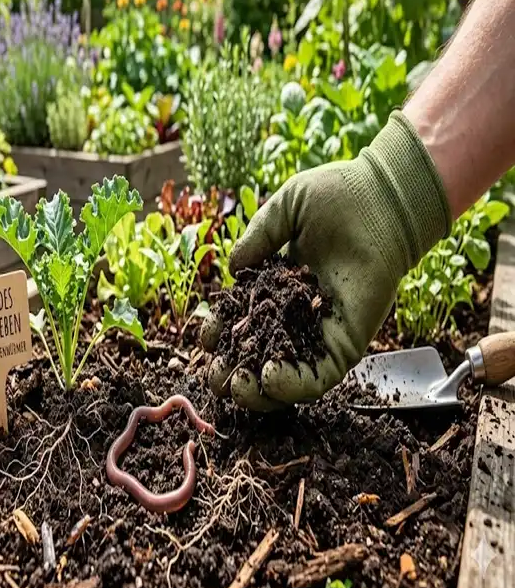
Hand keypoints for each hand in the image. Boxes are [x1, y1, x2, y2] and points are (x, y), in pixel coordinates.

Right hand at [201, 111, 450, 410]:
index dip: (219, 334)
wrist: (381, 198)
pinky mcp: (347, 341)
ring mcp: (322, 331)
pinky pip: (320, 374)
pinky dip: (293, 384)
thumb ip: (256, 239)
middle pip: (258, 356)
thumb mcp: (283, 211)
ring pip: (287, 376)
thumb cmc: (335, 196)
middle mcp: (297, 315)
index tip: (205, 334)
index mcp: (277, 287)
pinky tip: (268, 378)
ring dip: (258, 391)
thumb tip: (232, 271)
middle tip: (214, 376)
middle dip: (231, 372)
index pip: (241, 321)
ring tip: (236, 387)